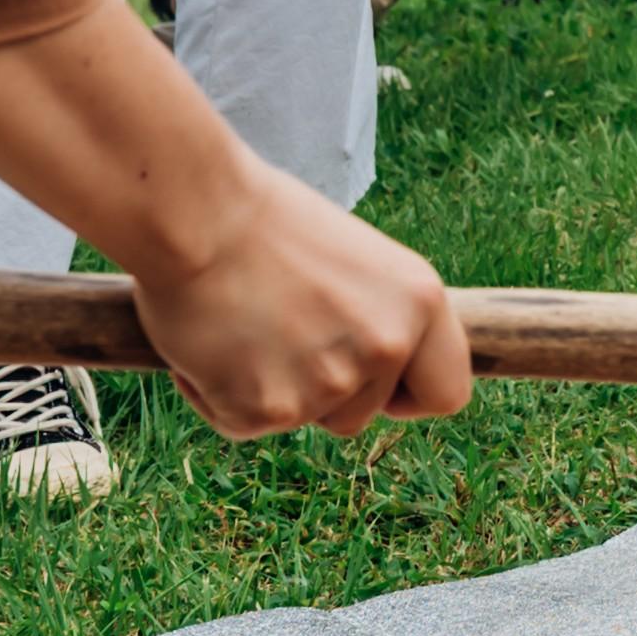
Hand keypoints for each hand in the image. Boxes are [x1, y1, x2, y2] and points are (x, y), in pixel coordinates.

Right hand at [125, 160, 474, 440]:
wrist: (190, 212)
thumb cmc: (261, 221)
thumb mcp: (354, 260)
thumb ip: (377, 316)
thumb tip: (374, 362)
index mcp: (421, 301)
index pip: (447, 391)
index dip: (408, 394)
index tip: (379, 384)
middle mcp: (387, 346)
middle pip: (363, 413)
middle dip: (324, 390)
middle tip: (278, 331)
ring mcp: (329, 385)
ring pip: (307, 420)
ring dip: (275, 390)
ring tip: (241, 324)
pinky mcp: (267, 411)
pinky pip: (244, 423)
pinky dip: (218, 393)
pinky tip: (206, 340)